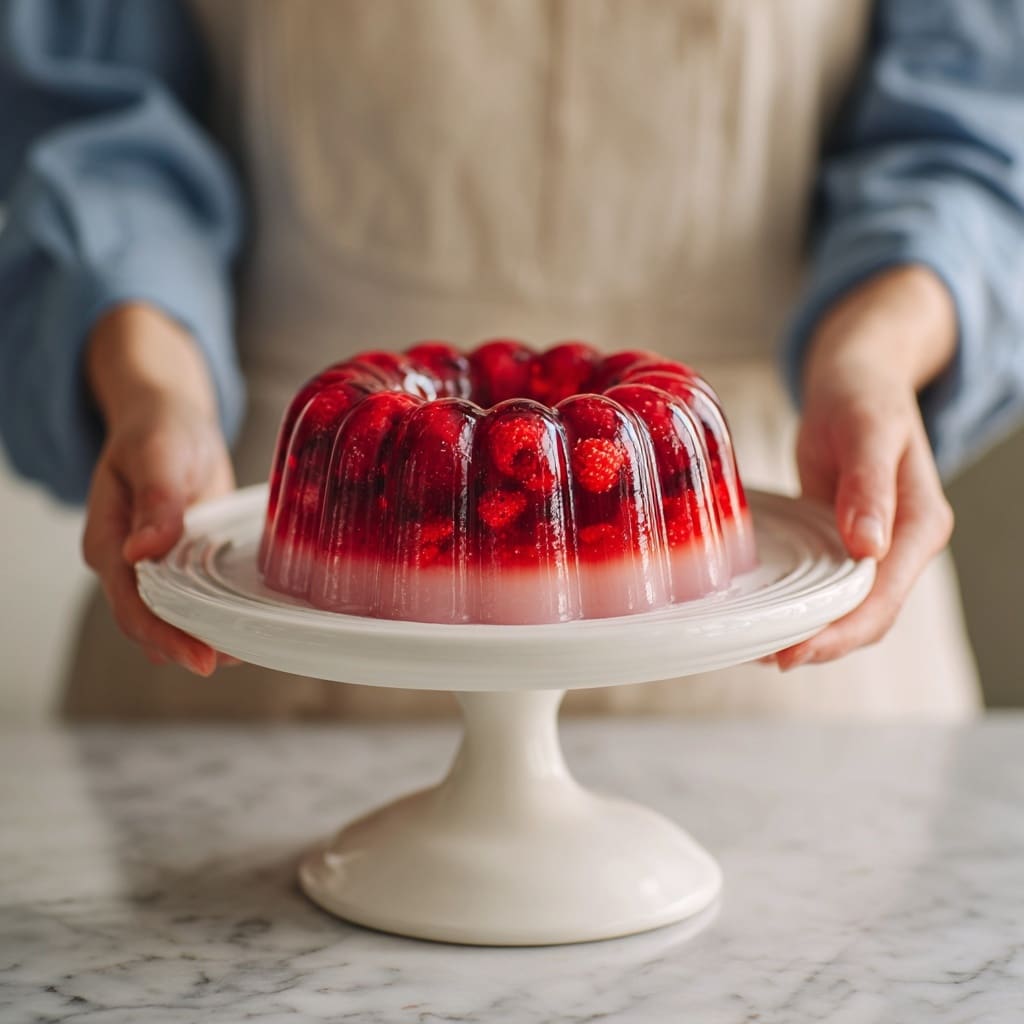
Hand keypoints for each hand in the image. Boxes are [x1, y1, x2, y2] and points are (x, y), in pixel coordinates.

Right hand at [81, 304, 235, 673]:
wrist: (173, 419)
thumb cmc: (159, 429)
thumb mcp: (157, 454)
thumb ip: (155, 500)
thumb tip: (140, 552)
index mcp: (108, 542)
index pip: (131, 604)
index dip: (164, 635)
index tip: (201, 658)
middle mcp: (129, 563)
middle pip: (152, 621)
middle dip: (188, 646)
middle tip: (235, 660)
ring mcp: (158, 565)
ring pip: (177, 615)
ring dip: (207, 635)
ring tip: (249, 650)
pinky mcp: (186, 560)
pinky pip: (200, 596)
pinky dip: (221, 612)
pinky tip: (252, 623)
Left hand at [773, 266, 956, 669]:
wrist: (858, 376)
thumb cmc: (863, 394)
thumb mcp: (866, 429)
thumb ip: (869, 486)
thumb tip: (869, 547)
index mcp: (919, 523)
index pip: (883, 597)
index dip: (840, 631)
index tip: (793, 650)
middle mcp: (902, 543)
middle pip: (868, 615)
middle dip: (822, 642)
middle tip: (767, 656)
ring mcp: (876, 545)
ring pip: (849, 607)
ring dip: (811, 631)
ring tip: (760, 646)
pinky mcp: (847, 540)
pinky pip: (829, 584)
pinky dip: (803, 604)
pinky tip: (767, 611)